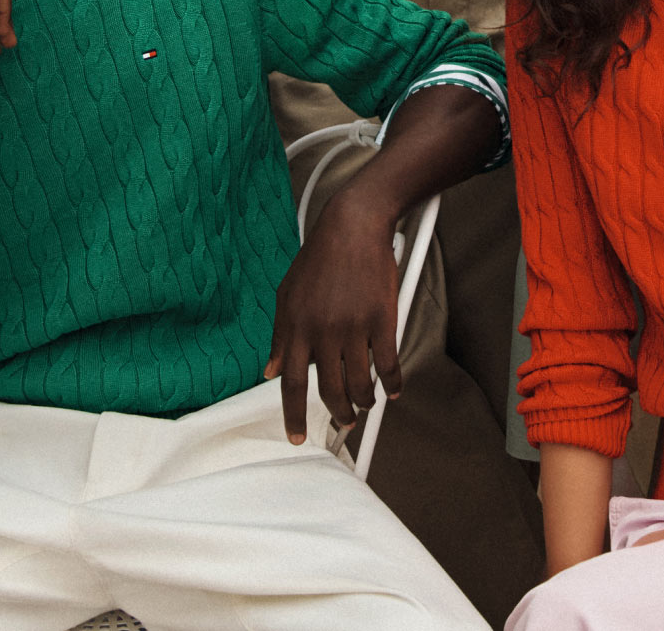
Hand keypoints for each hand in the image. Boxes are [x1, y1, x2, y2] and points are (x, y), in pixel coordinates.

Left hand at [264, 190, 402, 444]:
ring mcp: (355, 327)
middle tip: (344, 421)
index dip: (293, 417)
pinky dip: (392, 382)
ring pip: (361, 384)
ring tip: (365, 404)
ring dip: (364, 402)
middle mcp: (324, 332)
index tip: (297, 436)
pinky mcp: (383, 320)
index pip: (292, 385)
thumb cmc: (318, 258)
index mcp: (296, 328)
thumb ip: (280, 337)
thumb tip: (271, 370)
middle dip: (338, 414)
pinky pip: (390, 364)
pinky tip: (392, 388)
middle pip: (331, 392)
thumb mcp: (286, 296)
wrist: (352, 226)